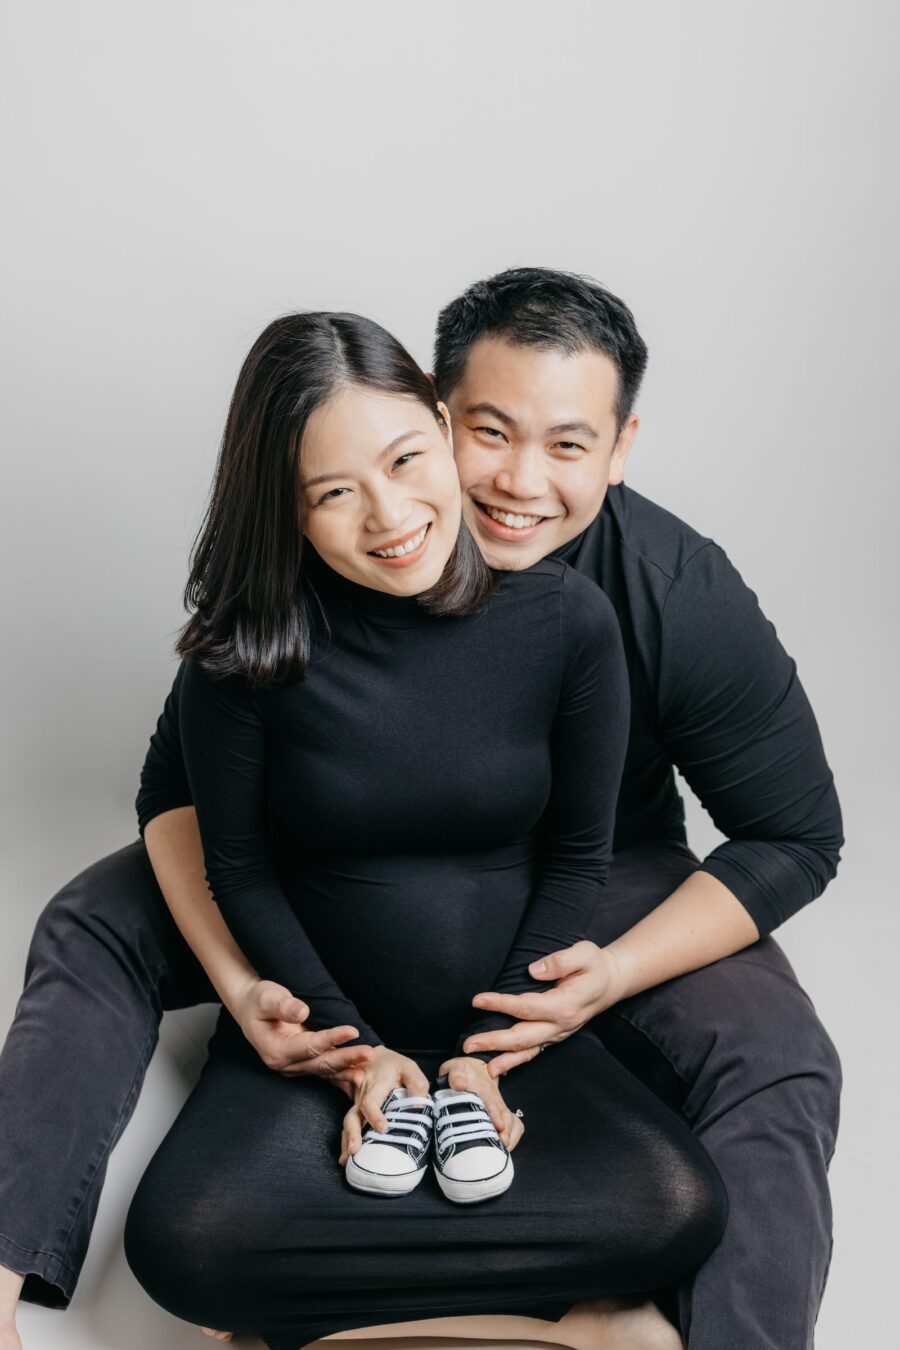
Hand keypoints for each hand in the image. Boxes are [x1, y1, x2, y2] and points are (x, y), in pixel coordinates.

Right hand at [230, 976, 375, 1099]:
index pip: (310, 1046)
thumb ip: (283, 1005)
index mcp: (276, 1050)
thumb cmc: (259, 1001)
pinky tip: (360, 1076)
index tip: (352, 1031)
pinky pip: (326, 1071)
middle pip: (321, 1063)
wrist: (251, 1008)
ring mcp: (296, 1067)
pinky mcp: (305, 1064)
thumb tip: (302, 1011)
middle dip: (346, 1058)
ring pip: (326, 1071)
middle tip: (369, 1053)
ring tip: (368, 1068)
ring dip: (348, 1069)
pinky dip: (343, 1073)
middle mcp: (286, 1064)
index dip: (332, 1039)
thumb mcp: (267, 998)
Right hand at [338, 1046, 430, 1166]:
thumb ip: (417, 1083)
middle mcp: (362, 1096)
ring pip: (348, 1123)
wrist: (375, 1057)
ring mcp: (357, 1104)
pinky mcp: (357, 1111)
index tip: (382, 1128)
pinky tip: (346, 1157)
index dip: (374, 1115)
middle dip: (352, 1133)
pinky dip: (346, 1141)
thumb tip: (419, 1105)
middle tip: (354, 1150)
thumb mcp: (408, 1067)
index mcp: (376, 1085)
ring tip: (347, 1160)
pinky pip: (350, 1126)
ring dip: (347, 1141)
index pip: (371, 1101)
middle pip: (353, 1115)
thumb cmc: (393, 1065)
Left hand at [435, 1054, 525, 1152]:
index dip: (495, 1115)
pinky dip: (514, 1134)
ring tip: (505, 1148)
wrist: (471, 1067)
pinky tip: (507, 1146)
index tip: (499, 1126)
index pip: (490, 1101)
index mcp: (481, 1088)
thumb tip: (458, 1083)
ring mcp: (500, 1105)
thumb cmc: (461, 1072)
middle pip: (504, 1114)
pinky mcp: (502, 1112)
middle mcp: (494, 1097)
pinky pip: (514, 1123)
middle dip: (506, 1130)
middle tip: (504, 1144)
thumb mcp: (454, 1069)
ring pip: (511, 1120)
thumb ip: (455, 1075)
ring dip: (510, 1134)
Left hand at [462, 940, 626, 1076]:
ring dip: (502, 1059)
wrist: (611, 983)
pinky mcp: (553, 1036)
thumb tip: (534, 971)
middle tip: (468, 1043)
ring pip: (527, 1051)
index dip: (500, 1004)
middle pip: (522, 1037)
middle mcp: (560, 1025)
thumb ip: (560, 961)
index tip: (477, 1000)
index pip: (526, 1007)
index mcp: (565, 1005)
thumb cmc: (595, 966)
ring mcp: (557, 1034)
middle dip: (494, 1041)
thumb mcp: (584, 954)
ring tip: (482, 1066)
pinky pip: (533, 1052)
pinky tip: (499, 1067)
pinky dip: (515, 1061)